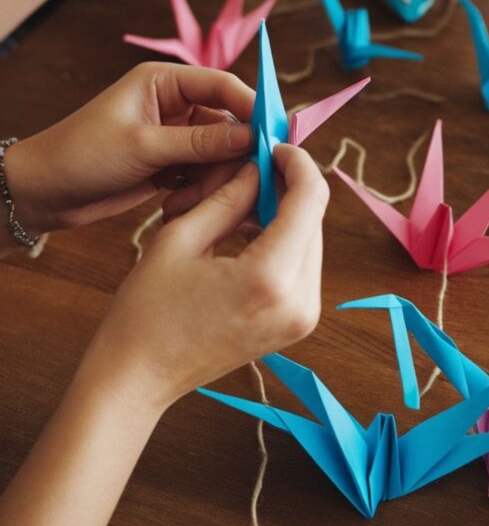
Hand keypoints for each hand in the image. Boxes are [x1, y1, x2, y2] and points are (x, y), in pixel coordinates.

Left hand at [4, 63, 254, 232]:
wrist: (42, 193)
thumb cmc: (81, 155)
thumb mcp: (144, 146)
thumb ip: (200, 142)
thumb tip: (250, 137)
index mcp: (164, 81)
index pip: (224, 85)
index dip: (252, 107)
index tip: (274, 136)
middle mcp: (173, 104)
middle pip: (227, 122)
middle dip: (232, 155)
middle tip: (239, 185)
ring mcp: (173, 136)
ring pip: (218, 154)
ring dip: (211, 180)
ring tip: (186, 202)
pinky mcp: (169, 164)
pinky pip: (202, 174)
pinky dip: (198, 191)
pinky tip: (176, 207)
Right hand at [82, 145, 326, 410]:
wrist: (137, 380)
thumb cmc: (146, 312)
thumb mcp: (180, 237)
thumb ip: (228, 197)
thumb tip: (257, 165)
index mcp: (271, 278)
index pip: (309, 199)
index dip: (296, 162)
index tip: (271, 144)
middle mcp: (300, 301)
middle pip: (314, 218)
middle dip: (289, 184)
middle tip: (253, 164)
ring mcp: (303, 318)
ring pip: (311, 239)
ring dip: (285, 211)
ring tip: (243, 197)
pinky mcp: (297, 325)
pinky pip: (302, 265)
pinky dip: (282, 238)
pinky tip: (247, 229)